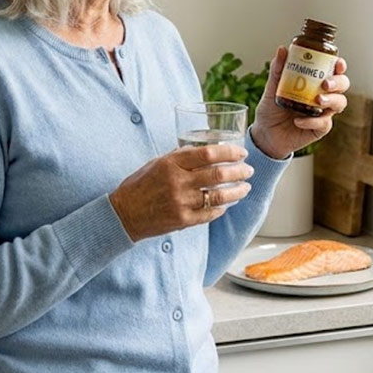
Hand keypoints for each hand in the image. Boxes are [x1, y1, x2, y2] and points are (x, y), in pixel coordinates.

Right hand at [109, 144, 254, 241]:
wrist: (124, 214)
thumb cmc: (140, 185)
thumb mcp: (157, 163)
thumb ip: (181, 157)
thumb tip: (207, 151)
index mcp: (171, 163)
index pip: (208, 154)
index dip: (229, 153)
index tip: (241, 153)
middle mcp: (177, 182)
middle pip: (218, 175)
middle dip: (239, 172)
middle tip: (249, 170)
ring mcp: (181, 203)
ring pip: (218, 196)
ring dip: (237, 191)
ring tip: (245, 187)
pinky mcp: (183, 221)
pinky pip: (210, 213)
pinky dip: (222, 208)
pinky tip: (227, 203)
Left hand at [251, 46, 349, 159]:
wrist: (265, 133)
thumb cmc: (271, 108)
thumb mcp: (272, 87)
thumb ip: (278, 69)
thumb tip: (282, 49)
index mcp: (315, 82)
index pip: (333, 70)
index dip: (340, 66)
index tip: (338, 64)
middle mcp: (323, 95)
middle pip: (343, 85)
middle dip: (338, 82)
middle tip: (325, 84)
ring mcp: (324, 112)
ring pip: (339, 103)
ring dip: (331, 100)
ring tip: (317, 100)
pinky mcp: (320, 128)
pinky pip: (324, 123)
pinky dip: (312, 121)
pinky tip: (298, 121)